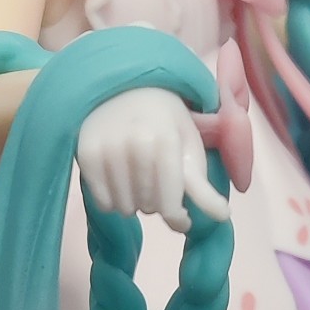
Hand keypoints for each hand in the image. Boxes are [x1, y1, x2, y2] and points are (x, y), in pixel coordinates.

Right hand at [77, 88, 228, 233]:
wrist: (126, 90)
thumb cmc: (165, 123)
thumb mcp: (189, 148)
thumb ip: (203, 186)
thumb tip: (224, 217)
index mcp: (166, 142)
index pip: (170, 204)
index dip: (178, 218)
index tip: (182, 218)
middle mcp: (135, 144)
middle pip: (148, 207)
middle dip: (157, 203)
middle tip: (156, 179)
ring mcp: (107, 148)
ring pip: (124, 208)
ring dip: (134, 203)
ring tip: (137, 178)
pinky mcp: (85, 154)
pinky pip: (103, 203)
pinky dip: (113, 200)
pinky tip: (119, 179)